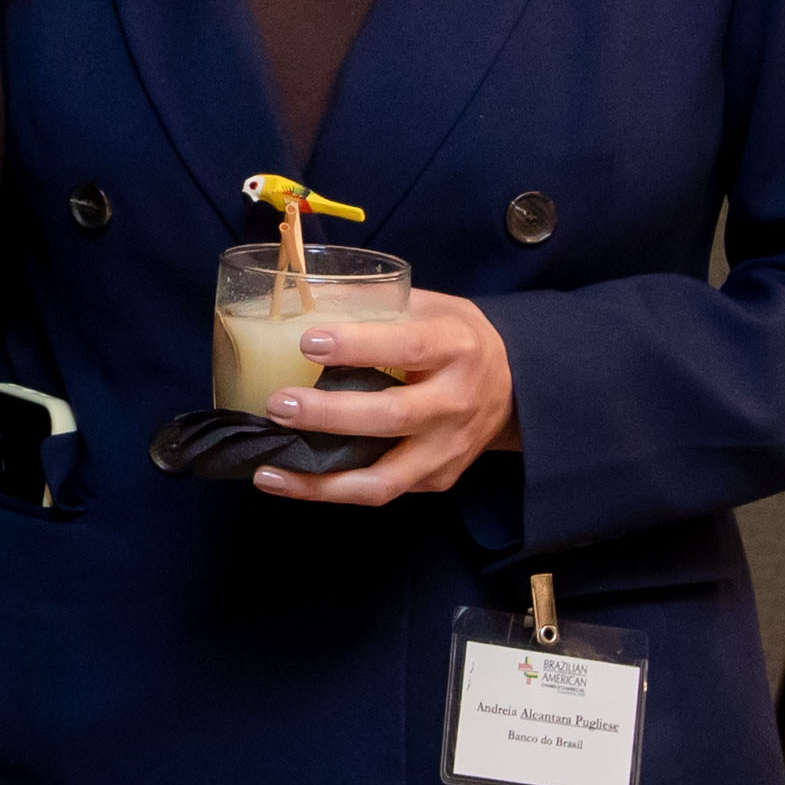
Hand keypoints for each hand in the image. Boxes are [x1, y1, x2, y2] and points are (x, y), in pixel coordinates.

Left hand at [253, 291, 517, 505]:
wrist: (515, 388)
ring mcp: (447, 450)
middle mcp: (456, 403)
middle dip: (329, 415)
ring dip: (321, 480)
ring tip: (269, 469)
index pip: (408, 348)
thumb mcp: (429, 306)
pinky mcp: (436, 480)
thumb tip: (301, 292)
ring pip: (383, 479)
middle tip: (278, 404)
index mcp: (457, 348)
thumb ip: (374, 302)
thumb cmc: (455, 339)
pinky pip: (380, 492)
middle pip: (391, 417)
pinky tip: (289, 481)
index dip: (357, 346)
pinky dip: (330, 491)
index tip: (308, 343)